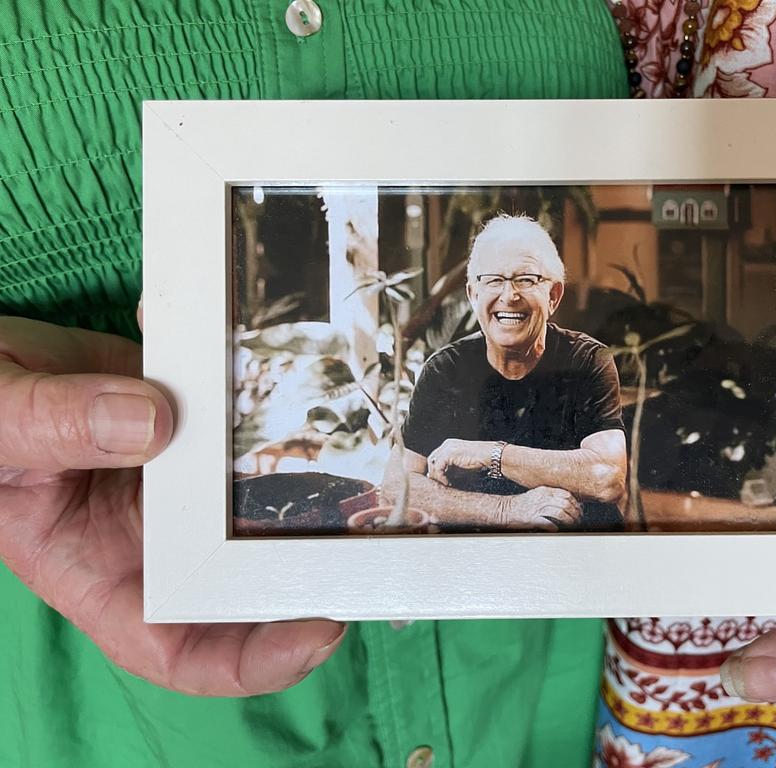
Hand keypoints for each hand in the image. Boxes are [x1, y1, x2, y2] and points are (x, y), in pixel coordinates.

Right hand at [0, 316, 344, 695]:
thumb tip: (153, 422)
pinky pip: (248, 413)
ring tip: (365, 446)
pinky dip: (269, 384)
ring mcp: (187, 479)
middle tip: (377, 533)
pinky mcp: (201, 423)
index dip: (255, 658)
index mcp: (99, 571)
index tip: (321, 628)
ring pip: (265, 494)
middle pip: (251, 574)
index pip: (183, 648)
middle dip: (315, 564)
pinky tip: (279, 348)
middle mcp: (158, 534)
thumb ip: (54, 427)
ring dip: (316, 474)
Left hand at [426, 438, 491, 484]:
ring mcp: (447, 448)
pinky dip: (441, 476)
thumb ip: (451, 469)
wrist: (490, 455)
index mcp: (449, 445)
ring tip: (444, 484)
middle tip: (439, 483)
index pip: (435, 457)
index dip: (435, 469)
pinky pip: (438, 467)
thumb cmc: (479, 461)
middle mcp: (447, 444)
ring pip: (433, 463)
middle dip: (433, 472)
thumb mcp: (462, 466)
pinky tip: (448, 482)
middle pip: (431, 459)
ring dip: (436, 476)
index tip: (439, 480)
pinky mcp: (449, 454)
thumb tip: (441, 478)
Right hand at [501, 486, 582, 530]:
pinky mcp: (532, 519)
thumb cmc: (521, 504)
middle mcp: (542, 498)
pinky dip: (555, 527)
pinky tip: (558, 529)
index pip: (566, 494)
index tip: (579, 509)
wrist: (505, 510)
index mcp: (545, 491)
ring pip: (560, 513)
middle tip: (578, 519)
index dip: (575, 503)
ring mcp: (537, 508)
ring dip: (569, 520)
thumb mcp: (537, 495)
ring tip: (571, 525)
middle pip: (566, 504)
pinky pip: (548, 523)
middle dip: (575, 513)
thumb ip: (551, 497)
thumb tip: (568, 502)